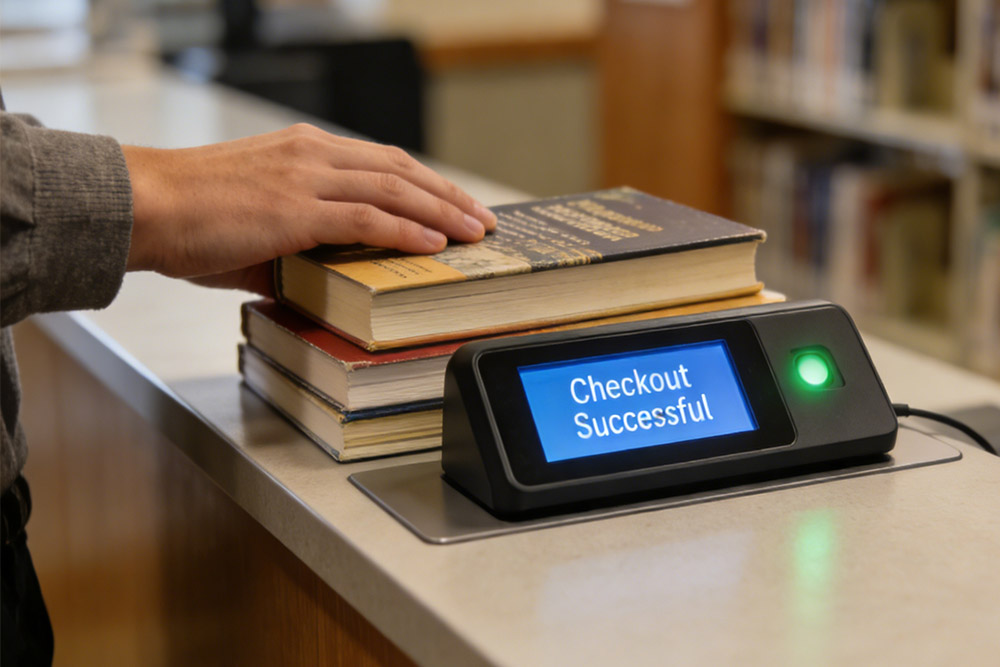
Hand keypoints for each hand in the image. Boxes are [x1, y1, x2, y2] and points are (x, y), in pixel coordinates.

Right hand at [122, 123, 496, 295]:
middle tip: (481, 218)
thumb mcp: (254, 221)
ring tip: (474, 233)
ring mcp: (305, 179)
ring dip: (442, 212)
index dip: (425, 183)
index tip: (453, 201)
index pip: (382, 162)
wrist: (142, 206)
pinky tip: (434, 244)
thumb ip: (297, 241)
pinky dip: (406, 231)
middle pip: (400, 170)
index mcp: (303, 151)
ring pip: (394, 190)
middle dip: (448, 195)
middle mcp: (311, 155)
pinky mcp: (296, 209)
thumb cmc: (188, 218)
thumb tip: (324, 272)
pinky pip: (366, 218)